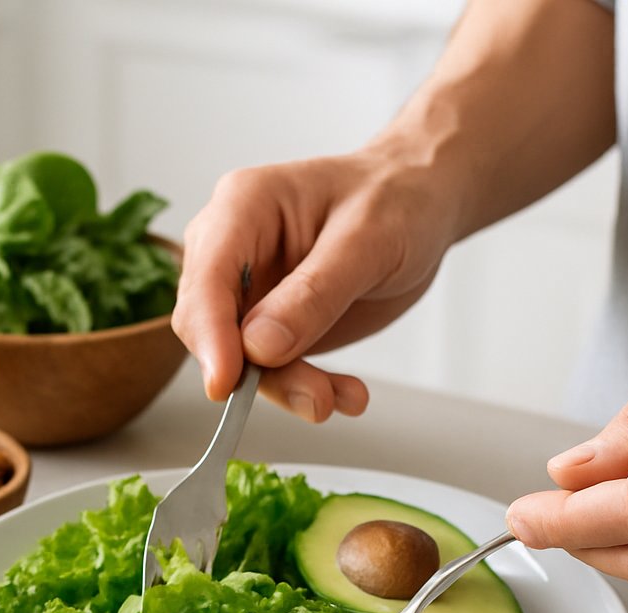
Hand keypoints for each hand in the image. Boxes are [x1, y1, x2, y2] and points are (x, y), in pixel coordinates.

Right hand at [171, 147, 455, 421]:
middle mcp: (233, 251)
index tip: (226, 385)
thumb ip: (314, 293)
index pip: (205, 279)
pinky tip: (348, 393)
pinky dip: (307, 388)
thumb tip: (258, 347)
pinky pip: (272, 371)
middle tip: (315, 396)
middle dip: (254, 371)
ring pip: (240, 359)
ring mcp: (250, 291)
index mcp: (242, 207)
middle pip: (210, 326)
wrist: (421, 205)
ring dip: (290, 387)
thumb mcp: (368, 240)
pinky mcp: (271, 325)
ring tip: (342, 397)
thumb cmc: (395, 200)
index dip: (209, 335)